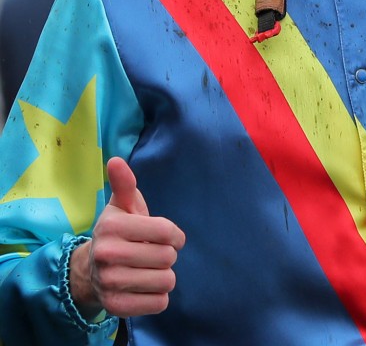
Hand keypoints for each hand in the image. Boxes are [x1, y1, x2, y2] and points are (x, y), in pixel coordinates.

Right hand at [69, 157, 185, 319]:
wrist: (90, 271)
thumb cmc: (118, 233)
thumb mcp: (122, 206)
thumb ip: (125, 184)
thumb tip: (116, 161)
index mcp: (112, 227)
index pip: (167, 232)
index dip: (174, 235)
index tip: (165, 235)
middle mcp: (106, 255)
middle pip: (169, 257)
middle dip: (166, 255)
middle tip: (149, 253)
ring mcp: (109, 282)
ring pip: (167, 281)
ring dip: (164, 276)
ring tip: (146, 270)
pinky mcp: (116, 306)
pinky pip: (159, 303)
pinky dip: (158, 296)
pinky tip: (143, 287)